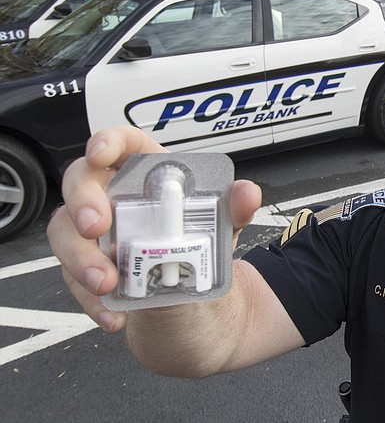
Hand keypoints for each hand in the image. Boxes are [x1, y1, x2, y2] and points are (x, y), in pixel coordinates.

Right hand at [47, 126, 261, 332]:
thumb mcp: (222, 230)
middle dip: (82, 202)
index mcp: (148, 175)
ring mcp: (96, 234)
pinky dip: (91, 300)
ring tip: (107, 283)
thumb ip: (234, 209)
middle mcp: (115, 198)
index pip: (123, 144)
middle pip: (80, 181)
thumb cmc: (200, 248)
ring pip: (64, 231)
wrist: (196, 307)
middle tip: (95, 227)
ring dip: (79, 258)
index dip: (107, 141)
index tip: (101, 155)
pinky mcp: (87, 270)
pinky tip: (115, 315)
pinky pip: (73, 280)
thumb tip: (247, 193)